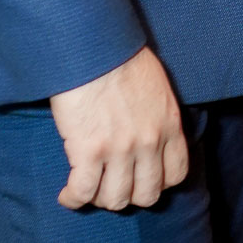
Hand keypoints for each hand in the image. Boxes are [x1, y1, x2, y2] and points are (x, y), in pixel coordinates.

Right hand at [50, 46, 188, 210]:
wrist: (93, 44)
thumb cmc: (120, 54)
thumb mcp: (156, 83)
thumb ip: (158, 113)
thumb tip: (148, 127)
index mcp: (168, 123)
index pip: (175, 174)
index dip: (158, 181)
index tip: (142, 176)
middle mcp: (149, 142)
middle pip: (146, 194)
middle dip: (129, 193)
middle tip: (113, 182)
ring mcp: (119, 150)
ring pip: (115, 199)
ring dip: (100, 197)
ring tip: (89, 186)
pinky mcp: (89, 151)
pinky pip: (82, 192)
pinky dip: (73, 198)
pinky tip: (67, 194)